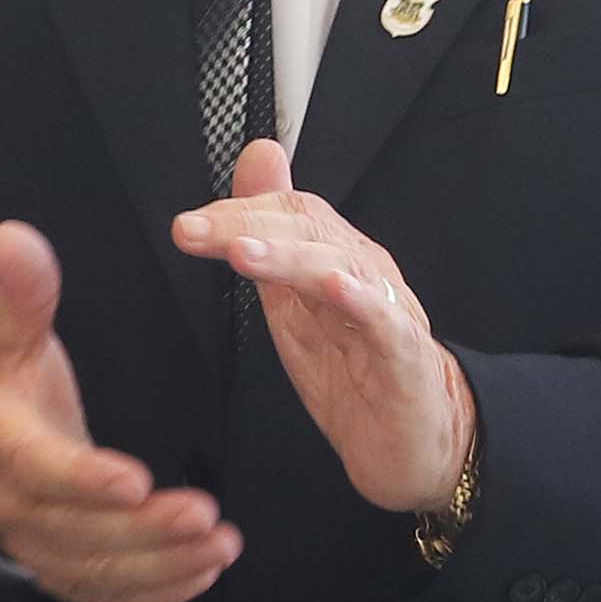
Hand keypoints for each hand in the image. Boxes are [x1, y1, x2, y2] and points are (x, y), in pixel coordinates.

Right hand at [0, 223, 234, 601]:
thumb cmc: (14, 387)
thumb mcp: (12, 337)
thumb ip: (25, 293)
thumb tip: (13, 236)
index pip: (36, 467)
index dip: (83, 478)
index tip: (138, 479)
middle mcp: (5, 502)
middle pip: (72, 530)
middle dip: (143, 530)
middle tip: (207, 516)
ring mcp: (33, 545)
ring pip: (94, 569)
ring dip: (161, 563)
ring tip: (223, 544)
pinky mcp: (62, 573)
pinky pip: (105, 595)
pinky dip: (156, 591)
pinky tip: (205, 572)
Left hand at [173, 139, 475, 514]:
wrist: (411, 439)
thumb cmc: (353, 369)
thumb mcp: (293, 302)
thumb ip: (268, 240)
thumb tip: (255, 163)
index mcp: (335, 261)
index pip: (290, 214)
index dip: (237, 211)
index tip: (189, 225)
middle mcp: (364, 274)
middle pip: (308, 232)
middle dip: (244, 227)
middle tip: (192, 231)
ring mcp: (388, 310)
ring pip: (340, 267)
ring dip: (287, 255)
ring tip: (242, 252)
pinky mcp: (405, 355)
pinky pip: (385, 320)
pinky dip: (360, 300)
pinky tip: (332, 287)